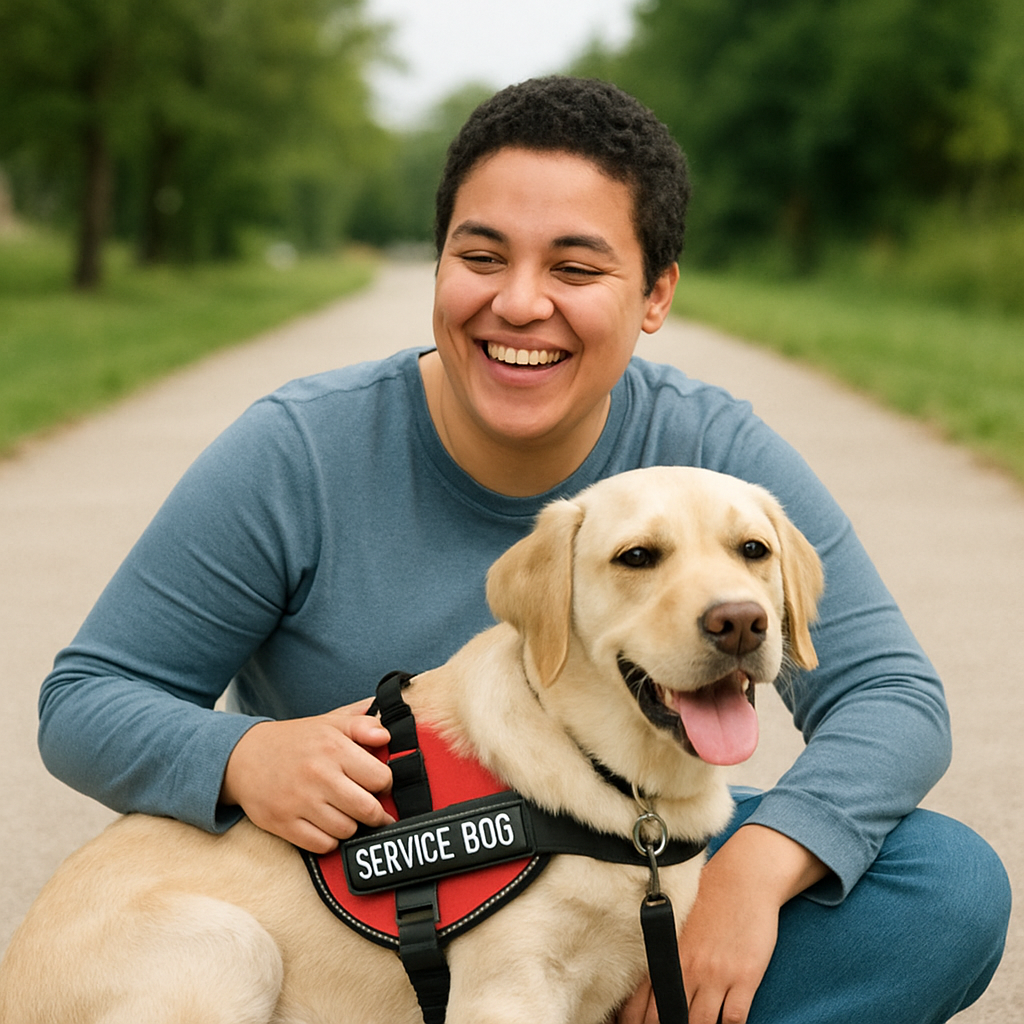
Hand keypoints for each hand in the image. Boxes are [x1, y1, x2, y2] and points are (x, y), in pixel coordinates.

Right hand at [219, 698, 394, 852]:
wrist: (244, 757)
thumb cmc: (296, 741)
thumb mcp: (330, 722)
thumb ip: (363, 724)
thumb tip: (387, 735)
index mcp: (333, 747)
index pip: (381, 778)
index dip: (385, 783)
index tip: (378, 784)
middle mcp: (318, 774)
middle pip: (368, 809)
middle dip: (375, 812)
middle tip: (370, 807)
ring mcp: (299, 801)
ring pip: (347, 830)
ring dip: (351, 825)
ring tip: (344, 812)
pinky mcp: (283, 823)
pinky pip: (323, 845)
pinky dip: (329, 839)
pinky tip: (325, 824)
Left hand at [616, 825, 828, 1023]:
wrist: (744, 878)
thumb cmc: (709, 898)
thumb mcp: (676, 923)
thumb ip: (661, 950)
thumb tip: (645, 976)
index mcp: (665, 954)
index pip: (638, 1003)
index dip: (634, 1023)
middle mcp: (686, 968)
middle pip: (667, 1019)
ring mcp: (715, 975)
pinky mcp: (744, 978)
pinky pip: (734, 1019)